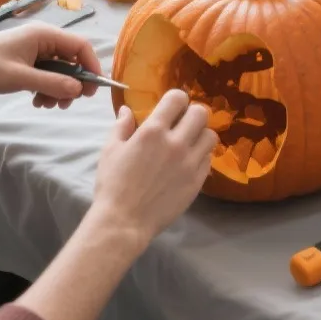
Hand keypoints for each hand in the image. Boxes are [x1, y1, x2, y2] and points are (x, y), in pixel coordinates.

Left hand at [0, 23, 103, 107]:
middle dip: (72, 84)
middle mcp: (44, 40)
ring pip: (60, 70)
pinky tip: (37, 100)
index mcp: (44, 35)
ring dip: (59, 89)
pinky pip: (48, 74)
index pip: (80, 46)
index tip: (92, 90)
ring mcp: (36, 50)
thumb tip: (78, 90)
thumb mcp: (20, 77)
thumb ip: (51, 83)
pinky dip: (47, 88)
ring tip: (47, 105)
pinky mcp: (29, 60)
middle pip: (72, 60)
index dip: (91, 67)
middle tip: (67, 103)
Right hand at [90, 91, 213, 244]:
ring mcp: (190, 163)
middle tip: (182, 124)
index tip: (172, 107)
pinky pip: (209, 159)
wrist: (124, 221)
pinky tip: (188, 162)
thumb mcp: (110, 151)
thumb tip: (127, 110)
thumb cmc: (113, 184)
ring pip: (211, 136)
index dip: (176, 99)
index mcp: (153, 131)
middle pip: (201, 113)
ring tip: (188, 142)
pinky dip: (201, 156)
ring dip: (200, 135)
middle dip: (192, 114)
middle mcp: (176, 143)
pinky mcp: (198, 180)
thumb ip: (122, 126)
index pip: (178, 98)